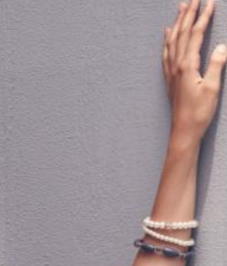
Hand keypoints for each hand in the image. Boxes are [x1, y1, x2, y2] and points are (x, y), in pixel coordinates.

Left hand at [163, 0, 226, 141]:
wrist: (183, 131)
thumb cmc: (199, 112)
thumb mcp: (212, 88)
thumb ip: (216, 65)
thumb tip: (221, 46)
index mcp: (187, 66)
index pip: (196, 35)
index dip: (203, 17)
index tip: (210, 2)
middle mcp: (176, 66)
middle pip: (182, 34)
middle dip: (188, 14)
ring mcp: (171, 72)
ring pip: (172, 41)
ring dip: (177, 23)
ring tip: (181, 8)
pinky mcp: (170, 78)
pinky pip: (166, 53)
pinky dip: (167, 40)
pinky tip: (167, 33)